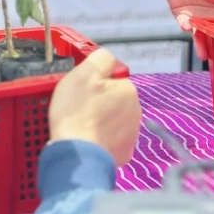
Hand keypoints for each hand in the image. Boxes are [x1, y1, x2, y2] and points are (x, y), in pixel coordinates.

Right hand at [49, 49, 140, 165]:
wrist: (77, 154)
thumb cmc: (78, 110)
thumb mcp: (84, 73)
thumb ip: (101, 58)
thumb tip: (108, 59)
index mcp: (128, 90)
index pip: (112, 78)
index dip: (95, 81)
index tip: (81, 89)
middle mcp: (136, 111)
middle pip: (114, 98)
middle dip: (100, 100)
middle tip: (79, 106)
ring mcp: (132, 135)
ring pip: (114, 118)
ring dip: (102, 119)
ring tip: (82, 124)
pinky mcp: (124, 154)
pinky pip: (112, 139)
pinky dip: (103, 138)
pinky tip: (89, 138)